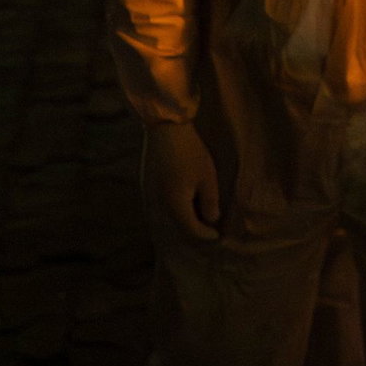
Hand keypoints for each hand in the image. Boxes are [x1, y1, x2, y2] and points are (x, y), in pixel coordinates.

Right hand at [145, 121, 220, 240]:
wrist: (165, 128)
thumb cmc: (190, 152)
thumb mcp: (207, 177)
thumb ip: (209, 201)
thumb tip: (211, 220)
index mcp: (174, 204)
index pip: (191, 229)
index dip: (205, 235)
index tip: (217, 236)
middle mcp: (159, 203)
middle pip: (178, 226)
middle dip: (195, 230)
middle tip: (210, 230)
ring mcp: (151, 194)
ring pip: (169, 216)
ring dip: (185, 219)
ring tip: (201, 217)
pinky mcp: (149, 184)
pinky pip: (164, 205)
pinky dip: (177, 208)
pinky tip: (187, 203)